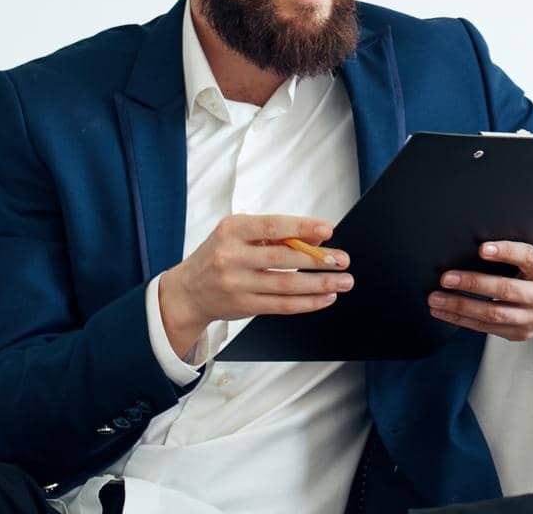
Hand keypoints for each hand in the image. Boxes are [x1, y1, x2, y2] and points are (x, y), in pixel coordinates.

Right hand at [158, 213, 352, 359]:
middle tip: (343, 260)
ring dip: (319, 284)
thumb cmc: (221, 254)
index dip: (302, 227)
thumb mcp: (240, 234)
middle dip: (318, 260)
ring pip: (286, 285)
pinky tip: (325, 297)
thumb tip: (316, 237)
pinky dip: (307, 302)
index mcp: (232, 230)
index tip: (328, 229)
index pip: (273, 226)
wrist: (188, 290)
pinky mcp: (243, 306)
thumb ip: (276, 234)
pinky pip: (281, 306)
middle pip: (283, 258)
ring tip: (343, 281)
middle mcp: (231, 256)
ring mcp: (236, 284)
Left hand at [427, 241, 532, 340]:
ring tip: (436, 298)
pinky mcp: (519, 334)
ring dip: (460, 306)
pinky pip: (486, 328)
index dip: (506, 252)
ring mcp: (532, 319)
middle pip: (506, 289)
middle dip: (473, 283)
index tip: (481, 249)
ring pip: (493, 314)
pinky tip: (444, 311)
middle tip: (446, 278)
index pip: (528, 258)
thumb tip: (475, 246)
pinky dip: (461, 319)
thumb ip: (516, 253)